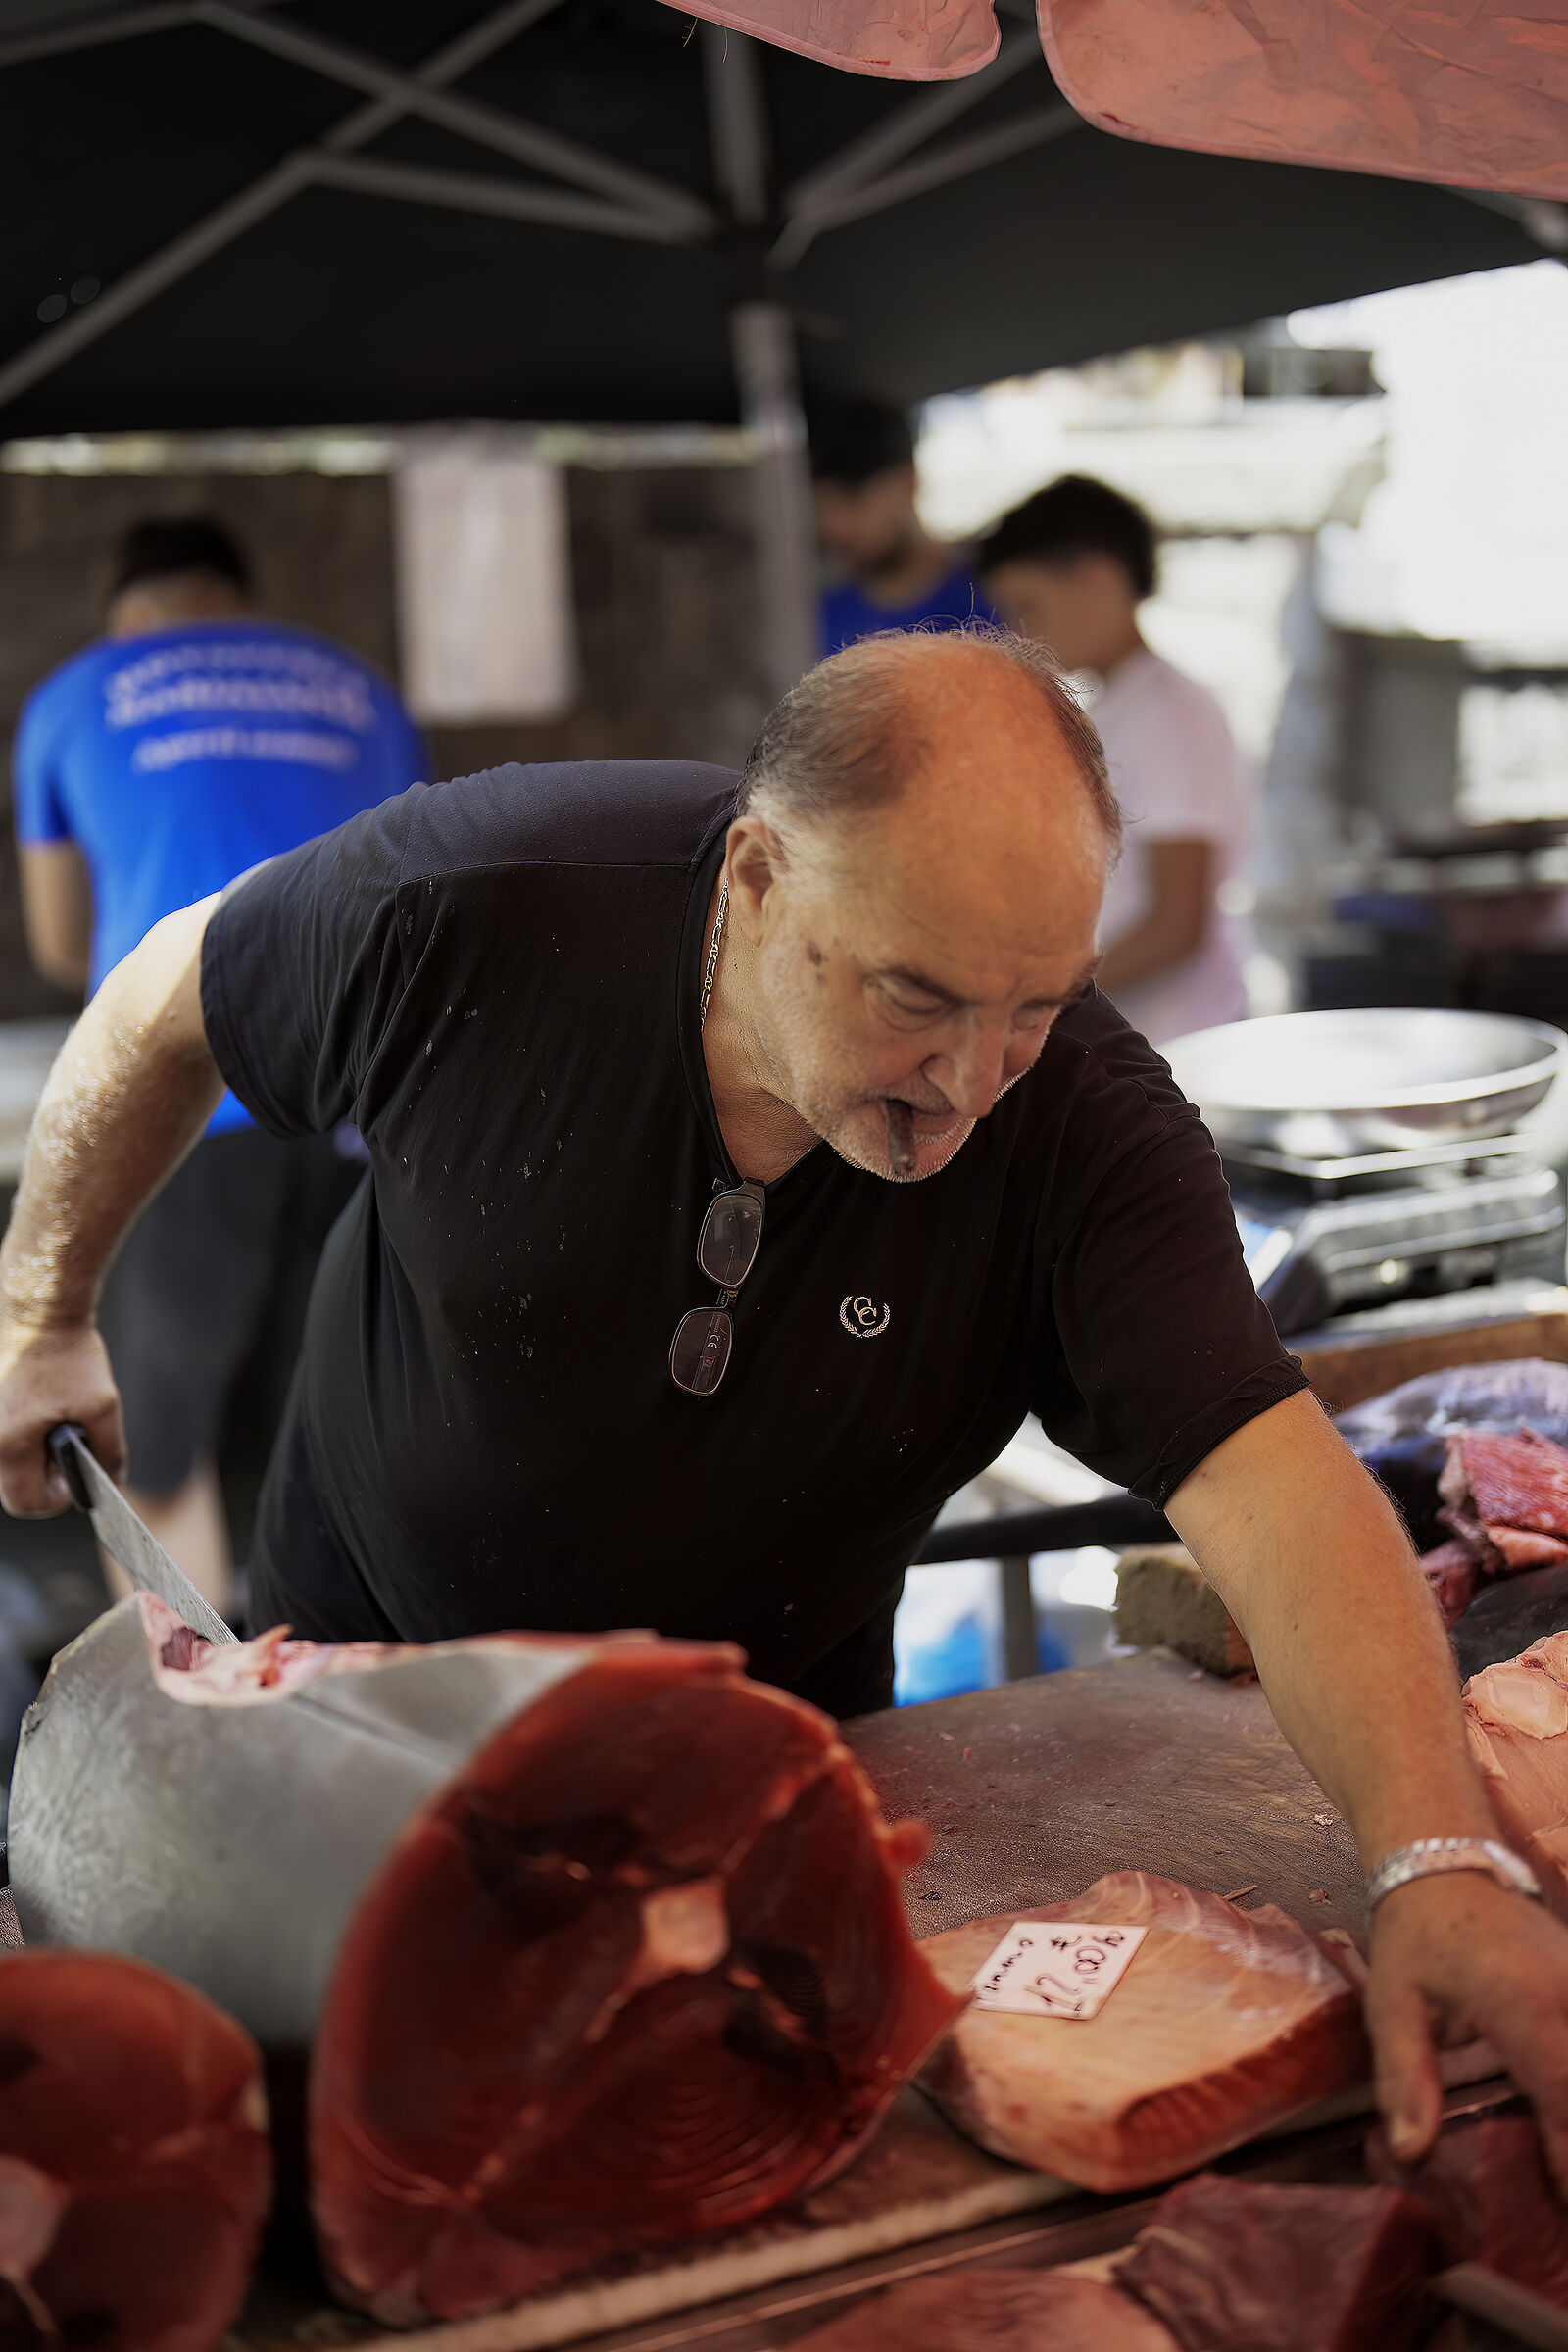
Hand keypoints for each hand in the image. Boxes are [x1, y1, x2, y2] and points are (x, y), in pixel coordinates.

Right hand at [0, 1312, 123, 1515]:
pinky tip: (45, 1411)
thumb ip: (109, 1452)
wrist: (42, 1310)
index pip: (25, 1503)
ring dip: (35, 1456)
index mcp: (8, 1444)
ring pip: (8, 1464)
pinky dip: (25, 1436)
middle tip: (70, 1445)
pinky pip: (4, 1440)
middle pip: (14, 1487)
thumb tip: (110, 1482)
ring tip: (58, 1422)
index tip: (76, 1475)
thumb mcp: (102, 1406)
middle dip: (46, 1476)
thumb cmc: (70, 1354)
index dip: (57, 1497)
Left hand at [1367, 1871, 1567, 2193]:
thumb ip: (1405, 2081)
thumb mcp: (1392, 2005)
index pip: (1564, 2094)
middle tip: (1558, 2187)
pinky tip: (1558, 2107)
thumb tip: (1411, 2155)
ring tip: (1557, 2152)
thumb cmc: (1414, 1934)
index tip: (1565, 2203)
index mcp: (1523, 2001)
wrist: (1446, 1859)